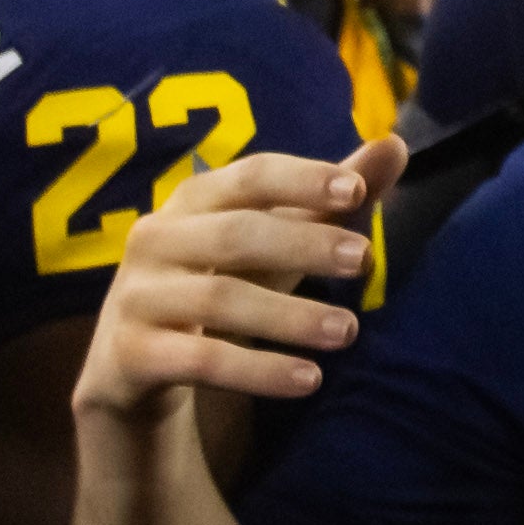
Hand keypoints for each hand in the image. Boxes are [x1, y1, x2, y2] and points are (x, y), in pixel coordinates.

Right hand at [74, 138, 405, 431]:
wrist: (131, 365)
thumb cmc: (217, 285)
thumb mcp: (272, 245)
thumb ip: (325, 202)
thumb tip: (394, 145)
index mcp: (192, 201)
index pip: (250, 177)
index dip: (301, 180)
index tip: (356, 191)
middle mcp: (156, 238)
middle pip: (236, 234)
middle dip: (304, 244)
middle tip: (365, 260)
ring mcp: (137, 297)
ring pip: (218, 300)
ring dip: (289, 316)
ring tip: (348, 332)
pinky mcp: (129, 355)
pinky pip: (200, 361)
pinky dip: (257, 371)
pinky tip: (309, 379)